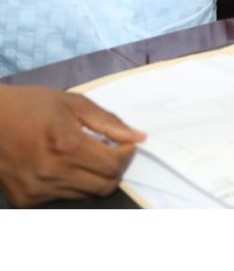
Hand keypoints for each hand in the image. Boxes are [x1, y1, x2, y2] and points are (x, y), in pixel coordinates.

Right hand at [0, 84, 143, 206]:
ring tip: (83, 156)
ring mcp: (36, 191)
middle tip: (110, 151)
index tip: (125, 144)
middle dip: (115, 168)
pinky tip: (62, 166)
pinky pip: (62, 199)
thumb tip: (138, 137)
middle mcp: (52, 173)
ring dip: (93, 177)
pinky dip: (71, 185)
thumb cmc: (32, 106)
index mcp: (66, 146)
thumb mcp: (74, 103)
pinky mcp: (24, 201)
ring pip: (85, 195)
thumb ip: (108, 122)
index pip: (114, 166)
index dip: (127, 155)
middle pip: (104, 186)